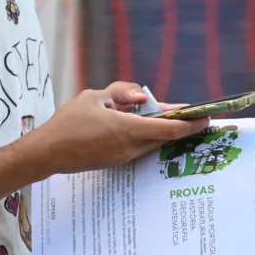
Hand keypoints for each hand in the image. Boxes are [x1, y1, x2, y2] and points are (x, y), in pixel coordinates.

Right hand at [28, 82, 210, 174]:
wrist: (48, 153)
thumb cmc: (68, 122)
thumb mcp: (94, 96)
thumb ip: (121, 93)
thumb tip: (142, 97)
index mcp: (128, 129)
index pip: (170, 129)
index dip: (191, 123)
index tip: (206, 117)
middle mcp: (130, 147)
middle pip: (164, 136)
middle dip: (178, 124)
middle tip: (191, 114)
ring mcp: (124, 157)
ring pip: (151, 141)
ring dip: (160, 129)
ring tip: (161, 114)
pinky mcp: (116, 161)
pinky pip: (138, 146)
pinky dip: (144, 134)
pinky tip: (139, 123)